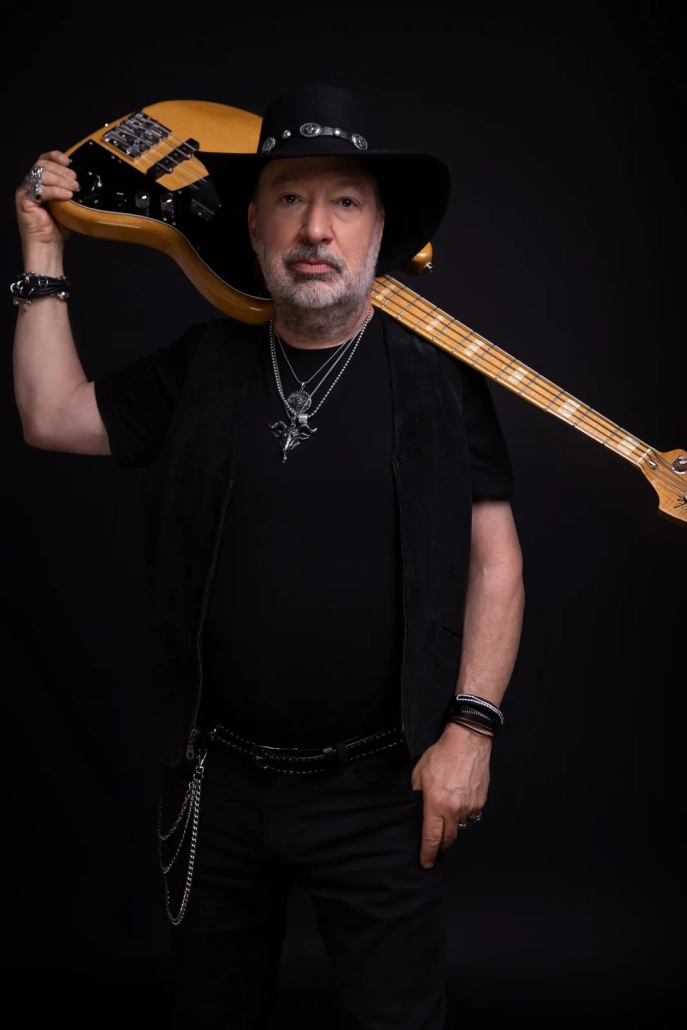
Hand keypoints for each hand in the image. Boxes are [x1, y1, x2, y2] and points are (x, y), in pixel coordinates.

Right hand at [15, 150, 79, 251]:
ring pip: (41, 175)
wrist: (48, 245)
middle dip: (61, 170)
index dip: (56, 156)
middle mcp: (31, 184)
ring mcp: (26, 191)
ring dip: (59, 179)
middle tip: (75, 180)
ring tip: (73, 188)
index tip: (69, 161)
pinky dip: (54, 191)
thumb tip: (83, 182)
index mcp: (41, 183)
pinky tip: (65, 196)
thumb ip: (71, 192)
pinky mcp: (23, 200)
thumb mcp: (69, 205)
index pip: (44, 160)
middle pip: (43, 165)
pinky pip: (39, 190)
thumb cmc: (58, 228)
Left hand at [411, 721, 491, 867]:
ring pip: (460, 826)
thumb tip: (417, 810)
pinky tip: (458, 800)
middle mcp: (454, 809)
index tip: (426, 862)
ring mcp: (469, 807)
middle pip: (448, 839)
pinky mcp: (480, 802)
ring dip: (452, 825)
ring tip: (446, 812)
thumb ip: (416, 795)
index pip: (432, 837)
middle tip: (435, 848)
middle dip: (441, 846)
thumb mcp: (419, 774)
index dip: (428, 853)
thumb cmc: (441, 755)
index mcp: (436, 804)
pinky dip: (462, 813)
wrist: (468, 742)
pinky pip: (470, 815)